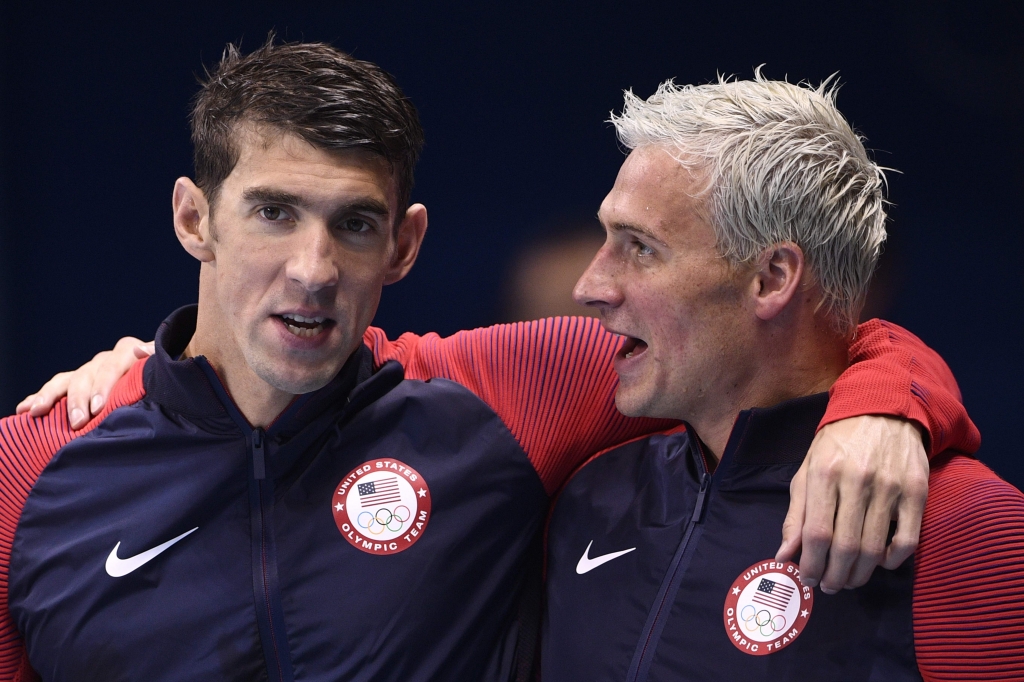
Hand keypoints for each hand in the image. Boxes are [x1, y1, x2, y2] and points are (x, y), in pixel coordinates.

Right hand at [15, 337, 154, 428]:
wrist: (165, 379)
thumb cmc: (168, 378)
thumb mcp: (169, 369)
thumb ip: (158, 360)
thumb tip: (142, 351)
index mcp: (129, 353)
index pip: (115, 363)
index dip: (105, 384)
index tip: (98, 407)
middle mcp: (105, 360)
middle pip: (88, 374)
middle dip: (80, 399)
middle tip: (78, 422)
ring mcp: (90, 371)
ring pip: (68, 380)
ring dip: (52, 397)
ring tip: (38, 413)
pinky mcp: (78, 383)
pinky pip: (56, 388)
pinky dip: (40, 397)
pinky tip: (24, 409)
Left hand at [775, 415, 928, 592]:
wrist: (883, 409)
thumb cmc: (838, 443)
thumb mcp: (808, 469)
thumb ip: (797, 513)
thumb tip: (785, 555)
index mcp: (824, 473)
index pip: (816, 533)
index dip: (811, 564)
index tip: (808, 579)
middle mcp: (857, 480)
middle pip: (845, 546)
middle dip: (835, 576)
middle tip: (830, 587)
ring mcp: (890, 486)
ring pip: (875, 547)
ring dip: (860, 574)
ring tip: (849, 580)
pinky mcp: (916, 491)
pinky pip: (907, 539)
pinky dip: (894, 560)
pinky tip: (882, 563)